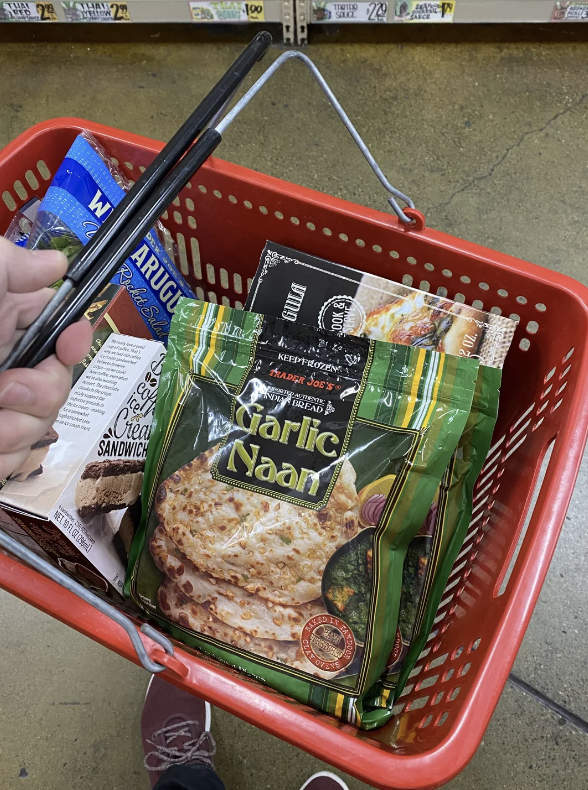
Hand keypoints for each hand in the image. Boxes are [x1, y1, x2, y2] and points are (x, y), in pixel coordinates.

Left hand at [0, 237, 92, 479]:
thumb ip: (12, 265)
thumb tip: (56, 261)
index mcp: (2, 330)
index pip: (61, 334)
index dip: (75, 340)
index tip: (70, 341)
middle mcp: (5, 372)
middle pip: (61, 389)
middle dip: (43, 393)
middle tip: (3, 388)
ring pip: (40, 432)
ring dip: (15, 431)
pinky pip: (16, 464)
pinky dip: (2, 458)